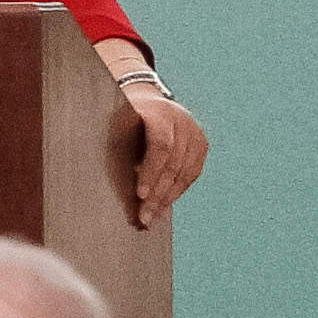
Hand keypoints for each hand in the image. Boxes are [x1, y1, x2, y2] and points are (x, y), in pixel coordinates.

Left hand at [127, 90, 207, 227]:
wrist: (146, 99)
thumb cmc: (122, 118)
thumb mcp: (116, 129)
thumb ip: (119, 155)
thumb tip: (118, 198)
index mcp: (159, 111)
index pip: (161, 145)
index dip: (151, 172)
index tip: (139, 195)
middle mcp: (181, 119)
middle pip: (173, 163)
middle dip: (157, 194)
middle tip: (144, 218)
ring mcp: (194, 131)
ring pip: (185, 171)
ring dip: (167, 198)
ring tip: (152, 217)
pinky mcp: (201, 143)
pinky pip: (192, 173)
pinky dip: (178, 191)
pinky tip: (164, 204)